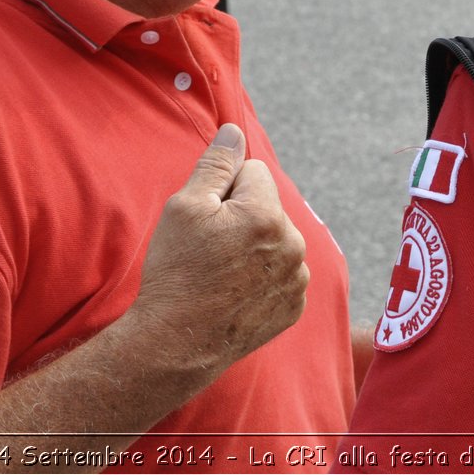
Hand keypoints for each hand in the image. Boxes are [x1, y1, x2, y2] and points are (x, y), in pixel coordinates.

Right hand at [128, 124, 308, 381]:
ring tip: (220, 273)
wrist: (176, 343)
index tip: (206, 218)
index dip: (223, 189)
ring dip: (254, 247)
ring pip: (274, 239)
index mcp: (268, 214)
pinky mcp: (294, 306)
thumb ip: (216, 163)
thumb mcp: (185, 206)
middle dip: (242, 217)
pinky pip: (280, 272)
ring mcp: (297, 279)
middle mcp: (293, 244)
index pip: (252, 172)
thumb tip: (235, 130)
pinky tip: (233, 293)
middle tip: (209, 249)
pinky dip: (261, 277)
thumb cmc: (176, 271)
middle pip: (266, 206)